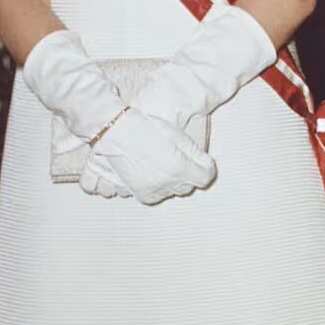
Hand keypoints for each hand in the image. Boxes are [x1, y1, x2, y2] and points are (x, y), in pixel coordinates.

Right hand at [80, 106, 216, 205]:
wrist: (116, 132)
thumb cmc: (146, 129)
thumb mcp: (177, 136)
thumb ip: (197, 154)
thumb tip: (208, 165)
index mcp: (179, 168)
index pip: (204, 178)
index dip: (205, 168)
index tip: (203, 161)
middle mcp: (166, 184)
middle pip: (187, 186)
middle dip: (187, 174)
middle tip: (178, 158)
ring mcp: (151, 191)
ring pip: (171, 191)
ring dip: (171, 181)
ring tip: (161, 162)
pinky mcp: (139, 194)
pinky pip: (156, 196)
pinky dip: (157, 187)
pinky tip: (151, 173)